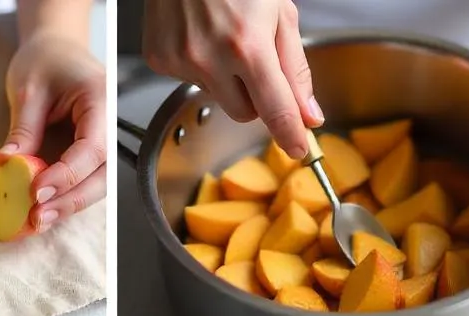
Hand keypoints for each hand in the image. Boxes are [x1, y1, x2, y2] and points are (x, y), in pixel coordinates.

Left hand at [0, 32, 104, 230]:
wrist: (56, 49)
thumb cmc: (45, 59)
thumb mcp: (28, 89)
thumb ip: (23, 129)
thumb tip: (8, 165)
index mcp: (100, 99)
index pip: (92, 148)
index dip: (66, 175)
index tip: (37, 191)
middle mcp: (109, 124)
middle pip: (102, 175)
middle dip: (71, 201)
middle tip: (39, 217)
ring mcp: (104, 141)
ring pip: (97, 185)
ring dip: (69, 206)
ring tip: (38, 221)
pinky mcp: (92, 154)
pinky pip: (85, 181)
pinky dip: (65, 198)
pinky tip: (45, 210)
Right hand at [142, 0, 321, 157]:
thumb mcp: (279, 11)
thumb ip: (295, 68)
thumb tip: (308, 114)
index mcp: (247, 44)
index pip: (275, 109)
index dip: (290, 134)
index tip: (300, 150)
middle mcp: (211, 57)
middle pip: (245, 113)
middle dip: (255, 96)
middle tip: (253, 61)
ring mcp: (181, 61)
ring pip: (217, 99)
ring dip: (226, 79)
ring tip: (222, 37)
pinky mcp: (161, 60)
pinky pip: (190, 82)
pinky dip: (200, 65)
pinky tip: (199, 35)